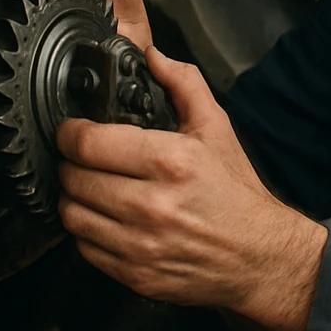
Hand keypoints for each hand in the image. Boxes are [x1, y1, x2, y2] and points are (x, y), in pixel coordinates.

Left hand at [55, 47, 327, 330]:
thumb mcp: (216, 128)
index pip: (88, 143)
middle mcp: (152, 205)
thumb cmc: (236, 192)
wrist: (259, 256)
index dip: (71, 132)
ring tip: (91, 187)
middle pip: (73, 178)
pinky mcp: (134, 275)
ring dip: (74, 197)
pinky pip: (84, 248)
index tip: (74, 130)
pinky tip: (105, 218)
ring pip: (72, 214)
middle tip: (84, 158)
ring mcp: (140, 245)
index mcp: (171, 161)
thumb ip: (183, 84)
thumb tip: (153, 55)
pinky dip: (87, 230)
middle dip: (71, 162)